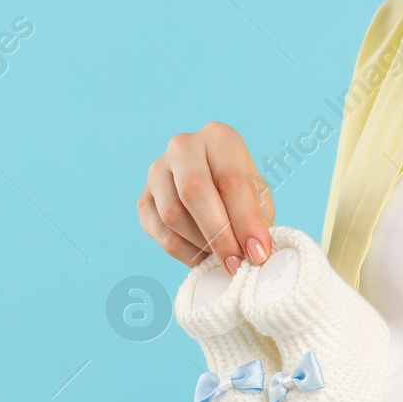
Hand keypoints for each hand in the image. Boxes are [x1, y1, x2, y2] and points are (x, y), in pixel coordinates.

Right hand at [138, 121, 274, 272]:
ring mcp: (157, 172)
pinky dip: (184, 253)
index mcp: (218, 137)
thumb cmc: (239, 193)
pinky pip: (159, 232)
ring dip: (201, 245)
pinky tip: (203, 259)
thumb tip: (255, 253)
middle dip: (218, 235)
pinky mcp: (144, 200)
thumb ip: (257, 221)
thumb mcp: (258, 199)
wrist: (213, 190)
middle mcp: (183, 147)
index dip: (245, 221)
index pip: (230, 180)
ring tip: (222, 260)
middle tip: (235, 264)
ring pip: (172, 214)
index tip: (257, 253)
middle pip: (194, 192)